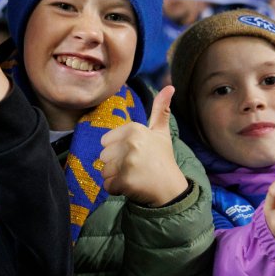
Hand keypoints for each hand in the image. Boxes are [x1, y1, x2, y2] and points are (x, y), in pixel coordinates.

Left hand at [99, 86, 188, 205]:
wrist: (171, 188)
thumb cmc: (162, 159)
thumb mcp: (160, 133)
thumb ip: (160, 110)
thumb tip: (170, 87)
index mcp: (134, 129)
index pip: (105, 141)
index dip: (117, 150)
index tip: (135, 154)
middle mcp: (130, 143)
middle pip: (103, 156)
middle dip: (115, 164)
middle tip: (135, 167)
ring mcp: (127, 163)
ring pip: (103, 170)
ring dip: (114, 177)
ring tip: (133, 176)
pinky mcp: (125, 181)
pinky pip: (106, 185)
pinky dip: (115, 189)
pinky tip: (131, 186)